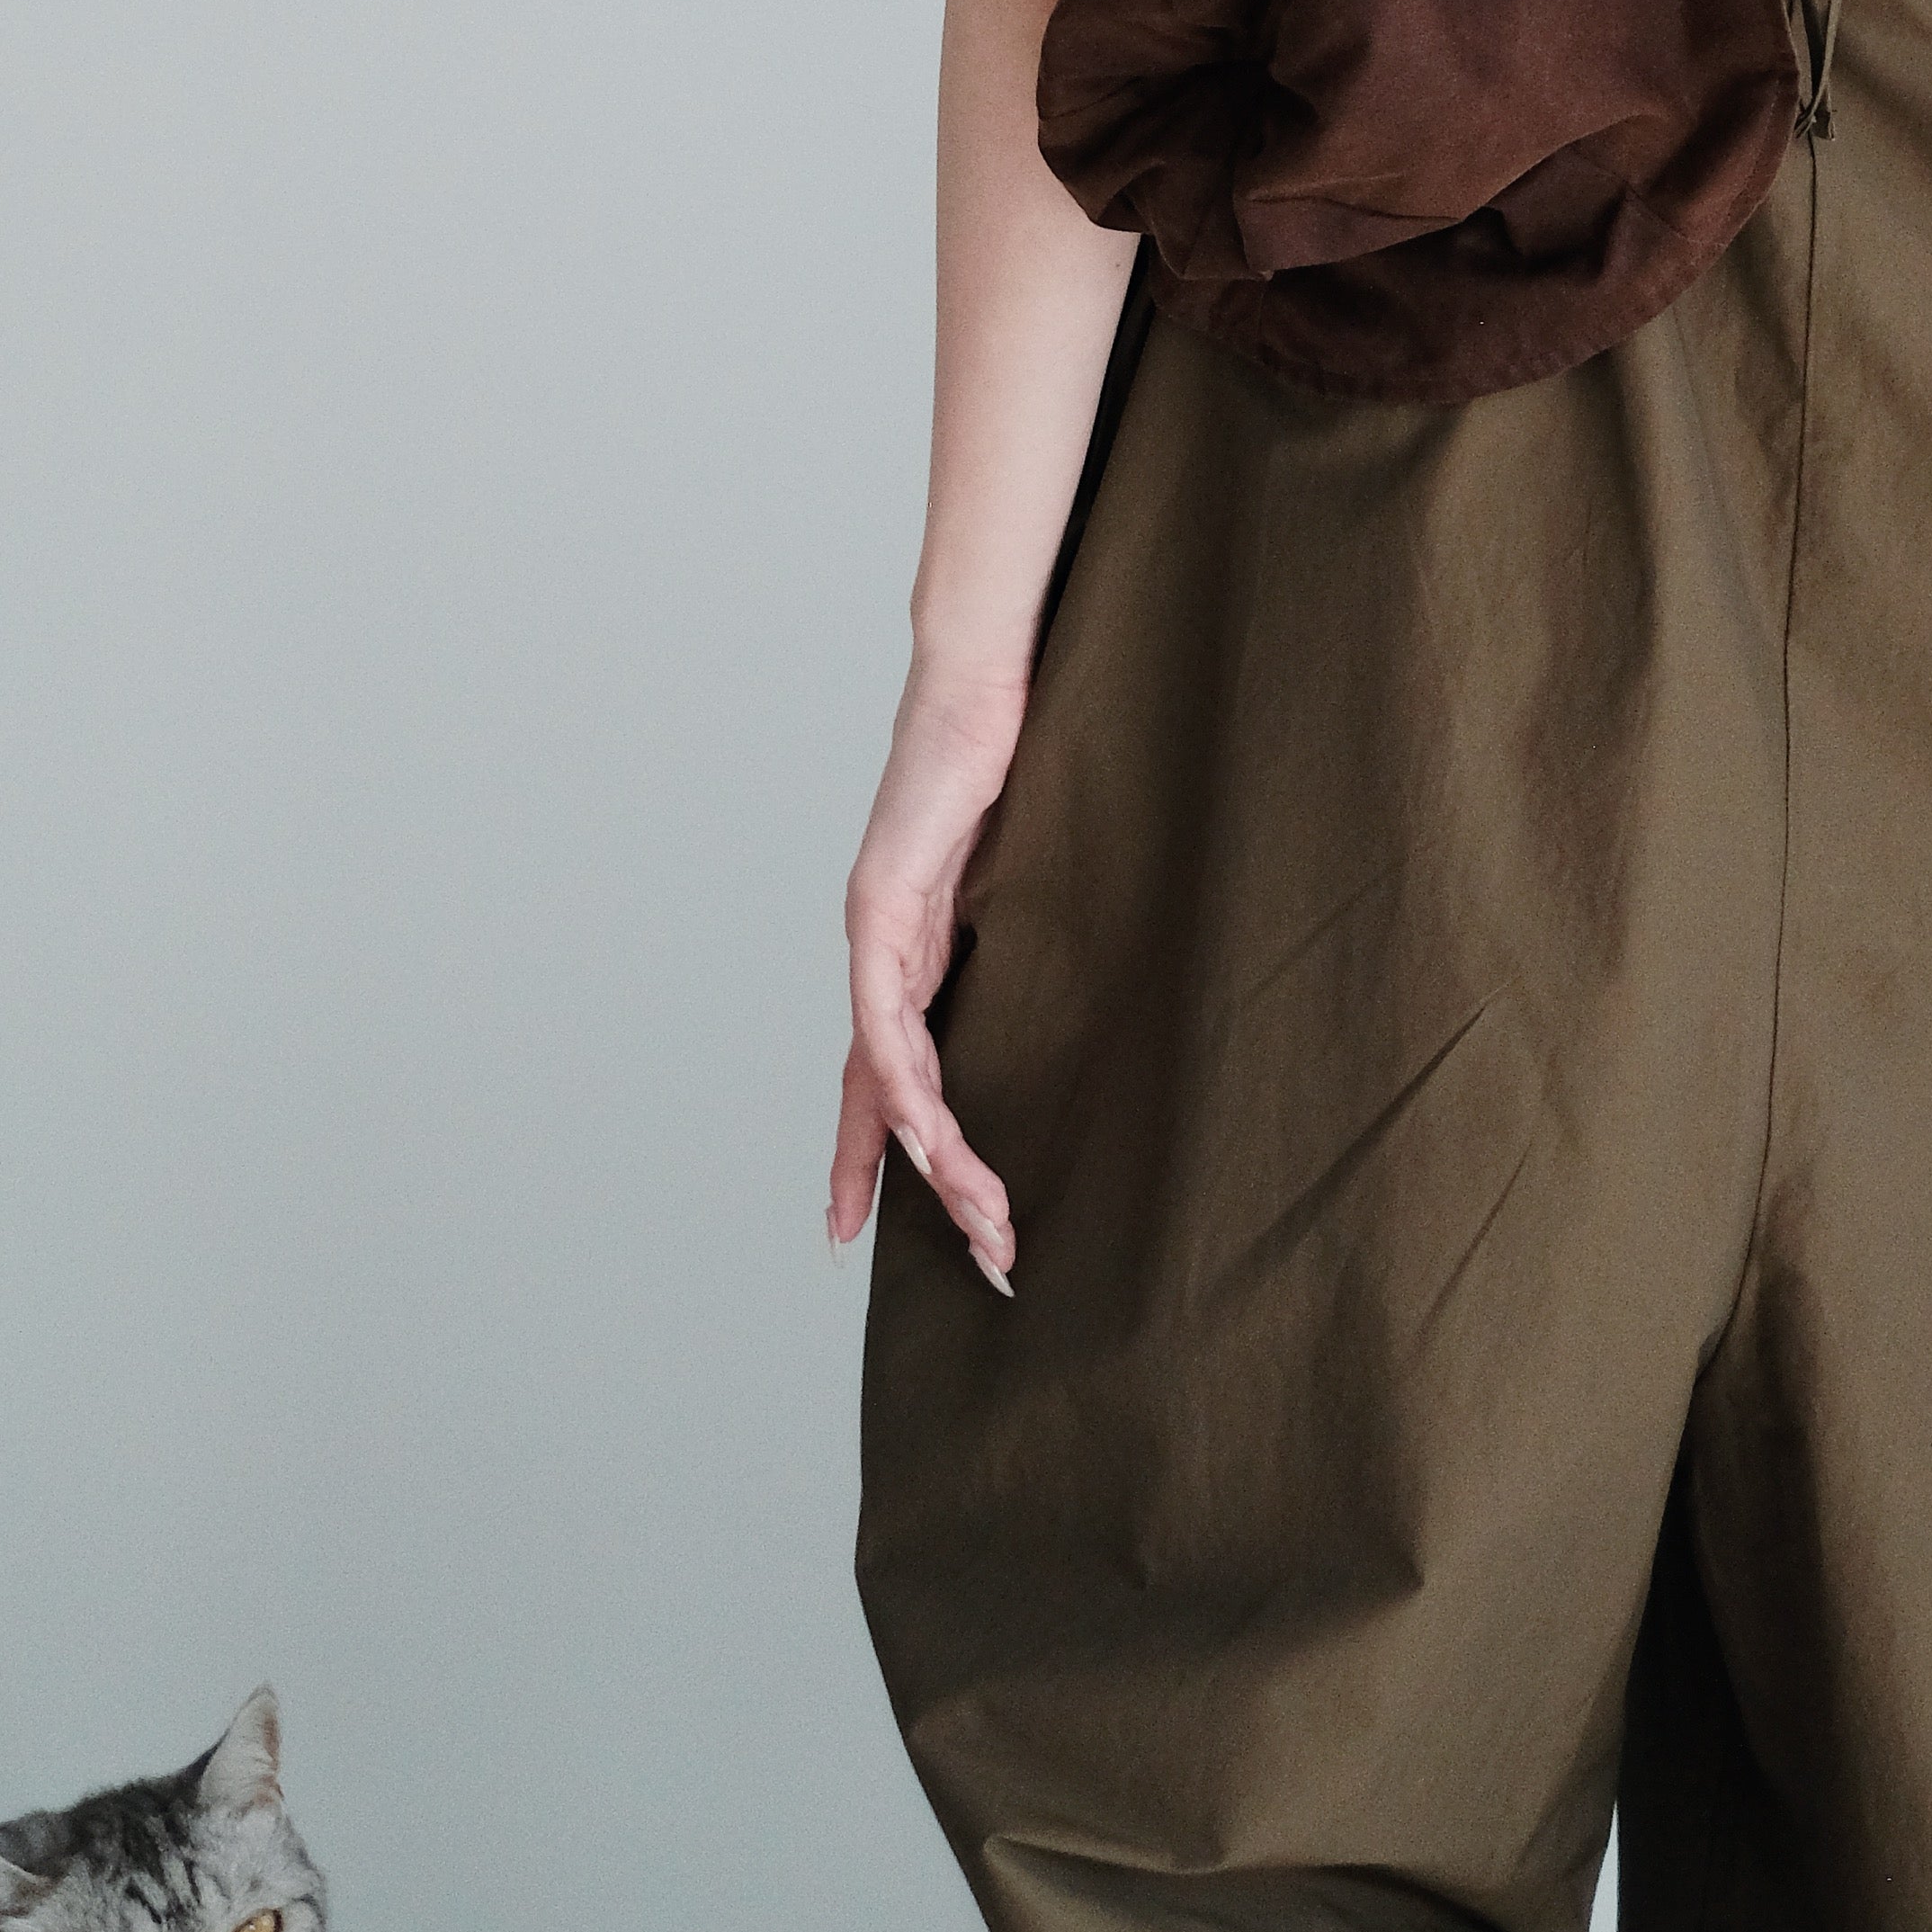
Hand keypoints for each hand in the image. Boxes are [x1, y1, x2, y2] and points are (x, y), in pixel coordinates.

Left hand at [829, 656, 1028, 1291]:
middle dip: (912, 1182)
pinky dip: (906, 1088)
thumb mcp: (1022, 871)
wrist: (982, 673)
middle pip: (882, 1095)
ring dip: (937, 1155)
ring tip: (983, 1216)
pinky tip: (931, 1141)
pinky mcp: (879, 903)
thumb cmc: (1013, 753)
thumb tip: (1071, 973)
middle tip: (974, 1258)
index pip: (884, 1071)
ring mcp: (872, 929)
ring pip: (889, 1077)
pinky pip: (888, 1021)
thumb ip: (1020, 924)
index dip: (873, 1151)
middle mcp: (879, 950)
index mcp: (910, 947)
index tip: (860, 1227)